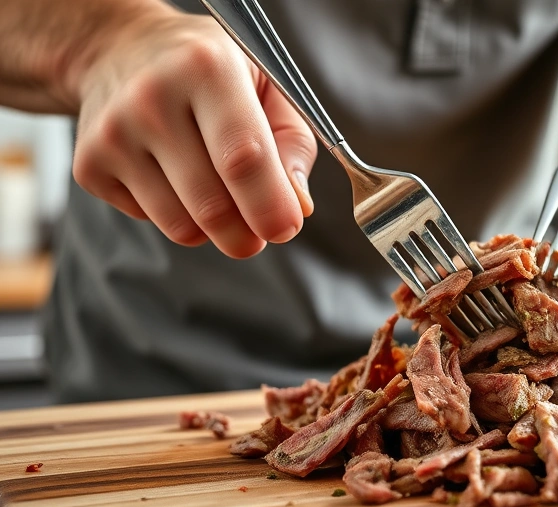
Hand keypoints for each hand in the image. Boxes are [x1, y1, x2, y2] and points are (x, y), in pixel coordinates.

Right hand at [70, 5, 315, 257]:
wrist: (118, 50)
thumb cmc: (209, 71)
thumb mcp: (266, 82)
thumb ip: (293, 142)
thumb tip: (297, 205)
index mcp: (207, 69)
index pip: (242, 157)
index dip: (270, 205)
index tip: (287, 229)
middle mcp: (152, 98)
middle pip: (212, 204)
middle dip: (246, 234)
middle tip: (260, 234)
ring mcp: (114, 134)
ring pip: (182, 226)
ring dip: (213, 229)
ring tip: (218, 193)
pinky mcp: (89, 166)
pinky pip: (152, 221)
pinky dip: (176, 214)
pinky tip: (173, 175)